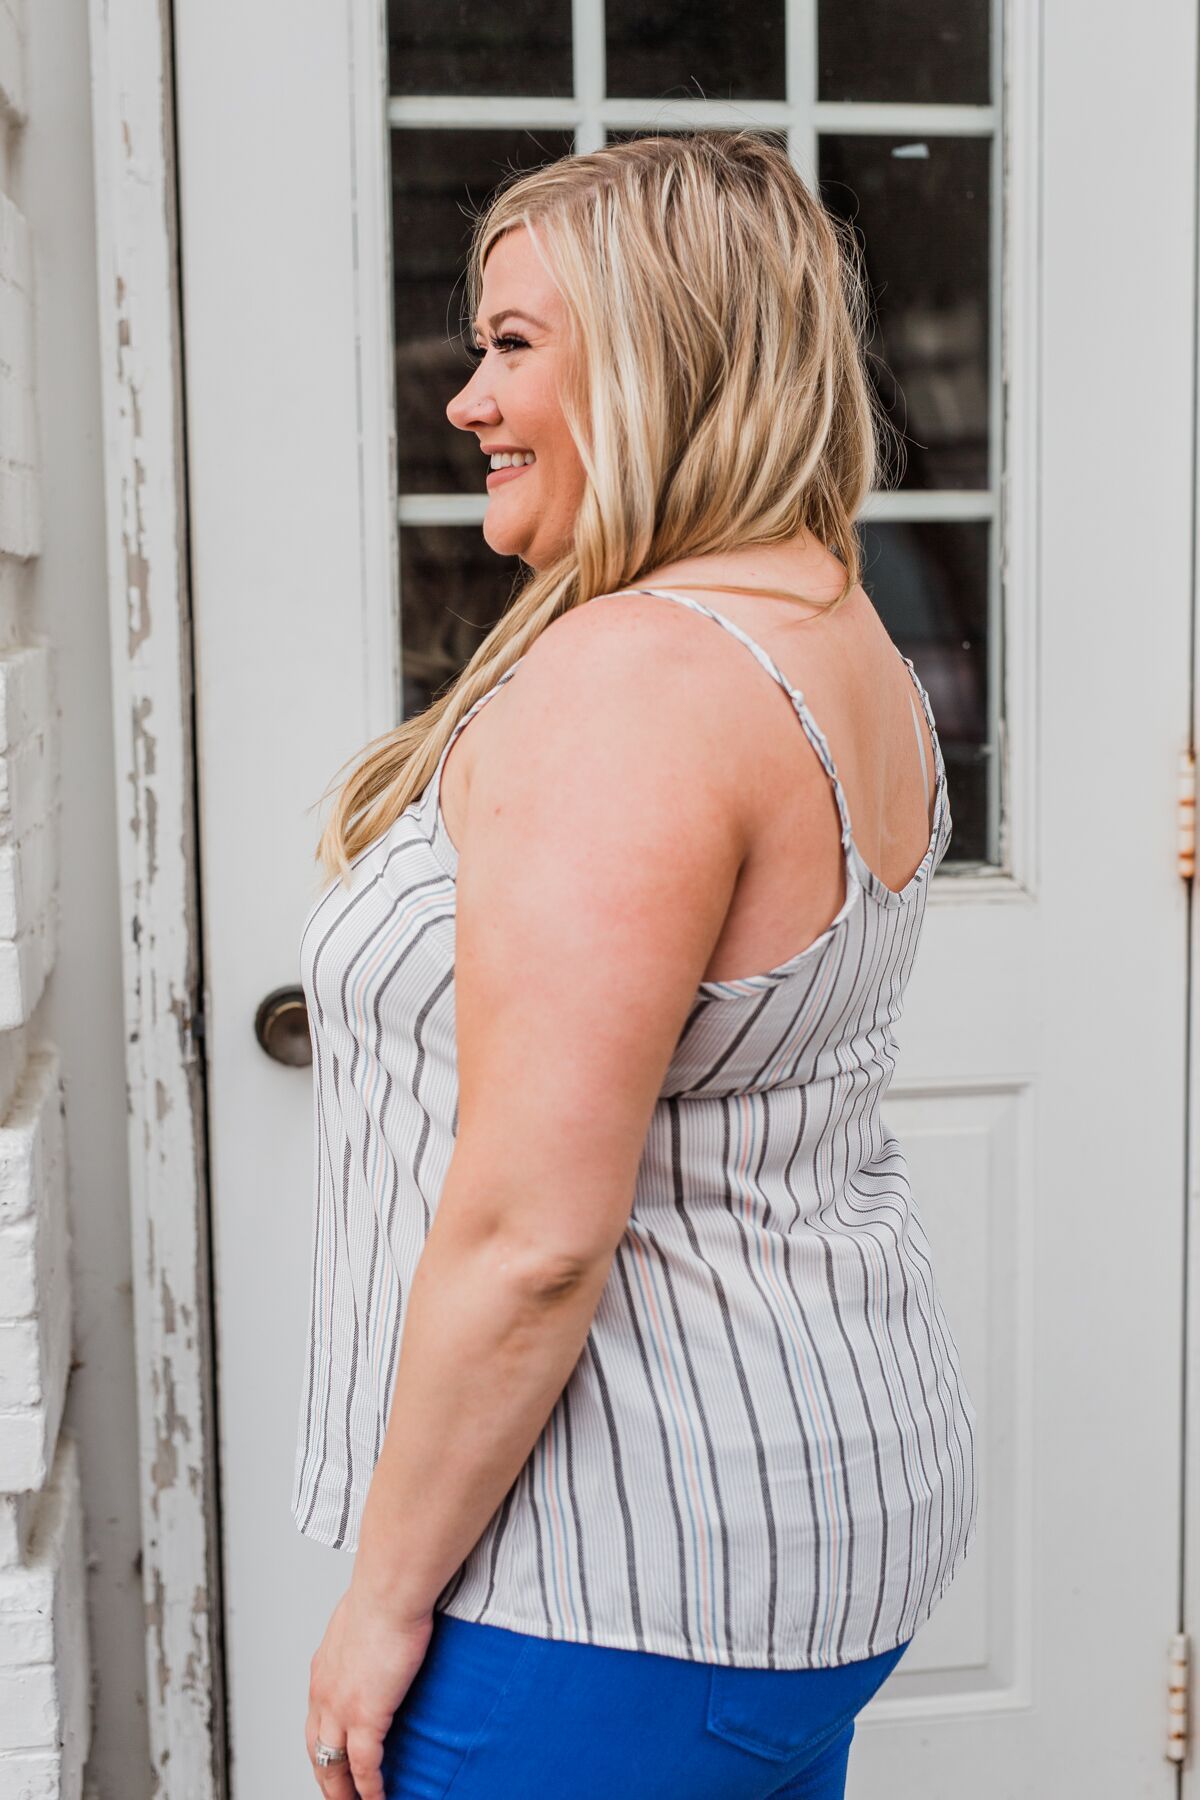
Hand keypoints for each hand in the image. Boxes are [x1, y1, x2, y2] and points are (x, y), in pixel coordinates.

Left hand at [306, 1583, 434, 1799]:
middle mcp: (324, 1694)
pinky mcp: (366, 1717)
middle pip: (317, 1750)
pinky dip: (370, 1788)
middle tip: (335, 1793)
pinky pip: (364, 1767)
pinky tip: (377, 1798)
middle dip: (325, 1777)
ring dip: (341, 1791)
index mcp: (324, 1669)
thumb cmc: (384, 1594)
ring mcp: (341, 1709)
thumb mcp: (363, 1618)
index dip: (323, 1743)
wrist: (389, 1592)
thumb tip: (382, 1633)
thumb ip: (366, 1636)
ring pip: (332, 1766)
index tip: (333, 1756)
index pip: (316, 1719)